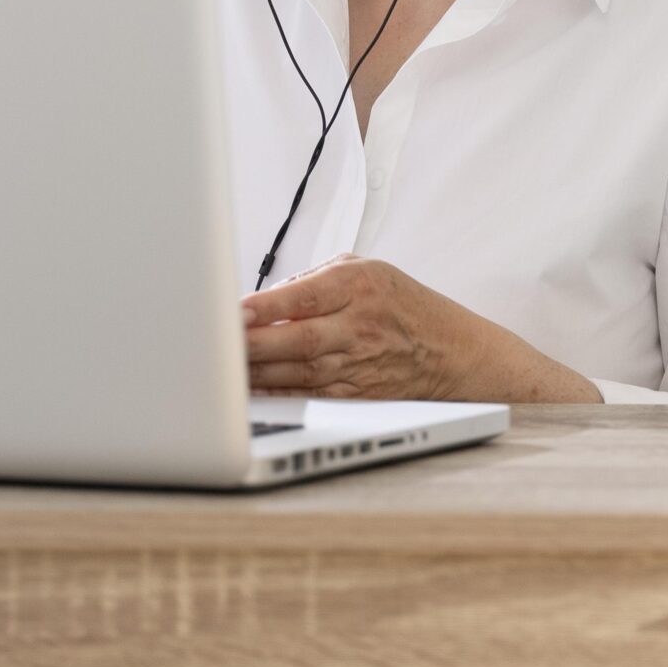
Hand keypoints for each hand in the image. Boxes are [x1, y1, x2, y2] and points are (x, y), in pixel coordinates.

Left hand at [241, 255, 601, 403]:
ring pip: (296, 371)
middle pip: (295, 339)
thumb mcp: (371, 270)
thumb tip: (263, 299)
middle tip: (211, 345)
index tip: (230, 312)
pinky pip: (308, 395)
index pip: (303, 297)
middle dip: (249, 344)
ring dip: (254, 373)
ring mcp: (359, 363)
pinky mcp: (356, 394)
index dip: (264, 307)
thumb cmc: (406, 305)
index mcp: (361, 285)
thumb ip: (314, 279)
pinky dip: (276, 395)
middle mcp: (360, 325)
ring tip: (216, 372)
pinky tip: (248, 393)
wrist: (456, 353)